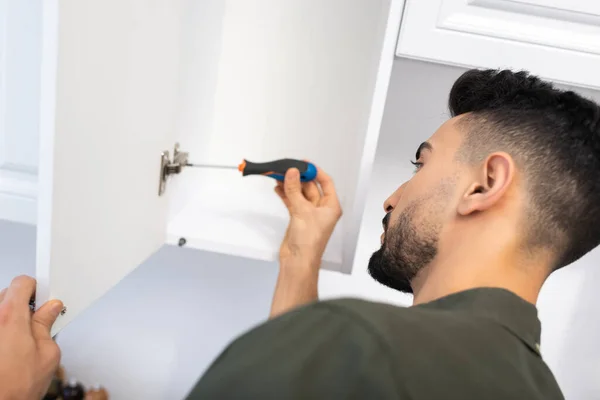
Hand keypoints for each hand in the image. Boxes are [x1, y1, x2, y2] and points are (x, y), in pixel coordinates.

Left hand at [0, 276, 63, 399]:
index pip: (22, 283)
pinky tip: (6, 349)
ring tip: (17, 342)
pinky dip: (1, 332)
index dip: (36, 288)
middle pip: (7, 295)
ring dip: (8, 319)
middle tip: (35, 323)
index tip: (43, 298)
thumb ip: (47, 325)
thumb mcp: (47, 354)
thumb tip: (51, 310)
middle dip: (23, 305)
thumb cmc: (15, 388)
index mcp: (9, 317)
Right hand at [270, 166, 341, 316]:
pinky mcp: (298, 218)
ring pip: (300, 194)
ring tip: (279, 176)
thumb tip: (291, 173)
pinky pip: (292, 202)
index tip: (303, 163)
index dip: (315, 171)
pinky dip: (285, 195)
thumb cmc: (308, 240)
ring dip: (290, 185)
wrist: (298, 260)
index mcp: (331, 206)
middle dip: (298, 178)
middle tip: (286, 168)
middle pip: (311, 187)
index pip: (325, 182)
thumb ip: (294, 190)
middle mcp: (322, 209)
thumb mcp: (302, 210)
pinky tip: (278, 188)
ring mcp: (309, 214)